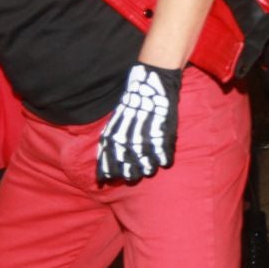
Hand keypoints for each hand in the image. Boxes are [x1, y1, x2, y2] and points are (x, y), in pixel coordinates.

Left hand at [96, 63, 182, 182]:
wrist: (149, 86)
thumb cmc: (131, 105)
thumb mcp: (114, 122)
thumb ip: (110, 143)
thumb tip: (104, 165)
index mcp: (114, 136)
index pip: (108, 162)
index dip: (108, 173)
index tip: (108, 181)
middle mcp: (128, 140)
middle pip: (128, 168)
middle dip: (130, 175)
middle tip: (132, 176)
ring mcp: (146, 139)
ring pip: (147, 165)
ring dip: (148, 169)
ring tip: (149, 170)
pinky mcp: (163, 135)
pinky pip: (164, 155)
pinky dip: (164, 160)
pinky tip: (164, 161)